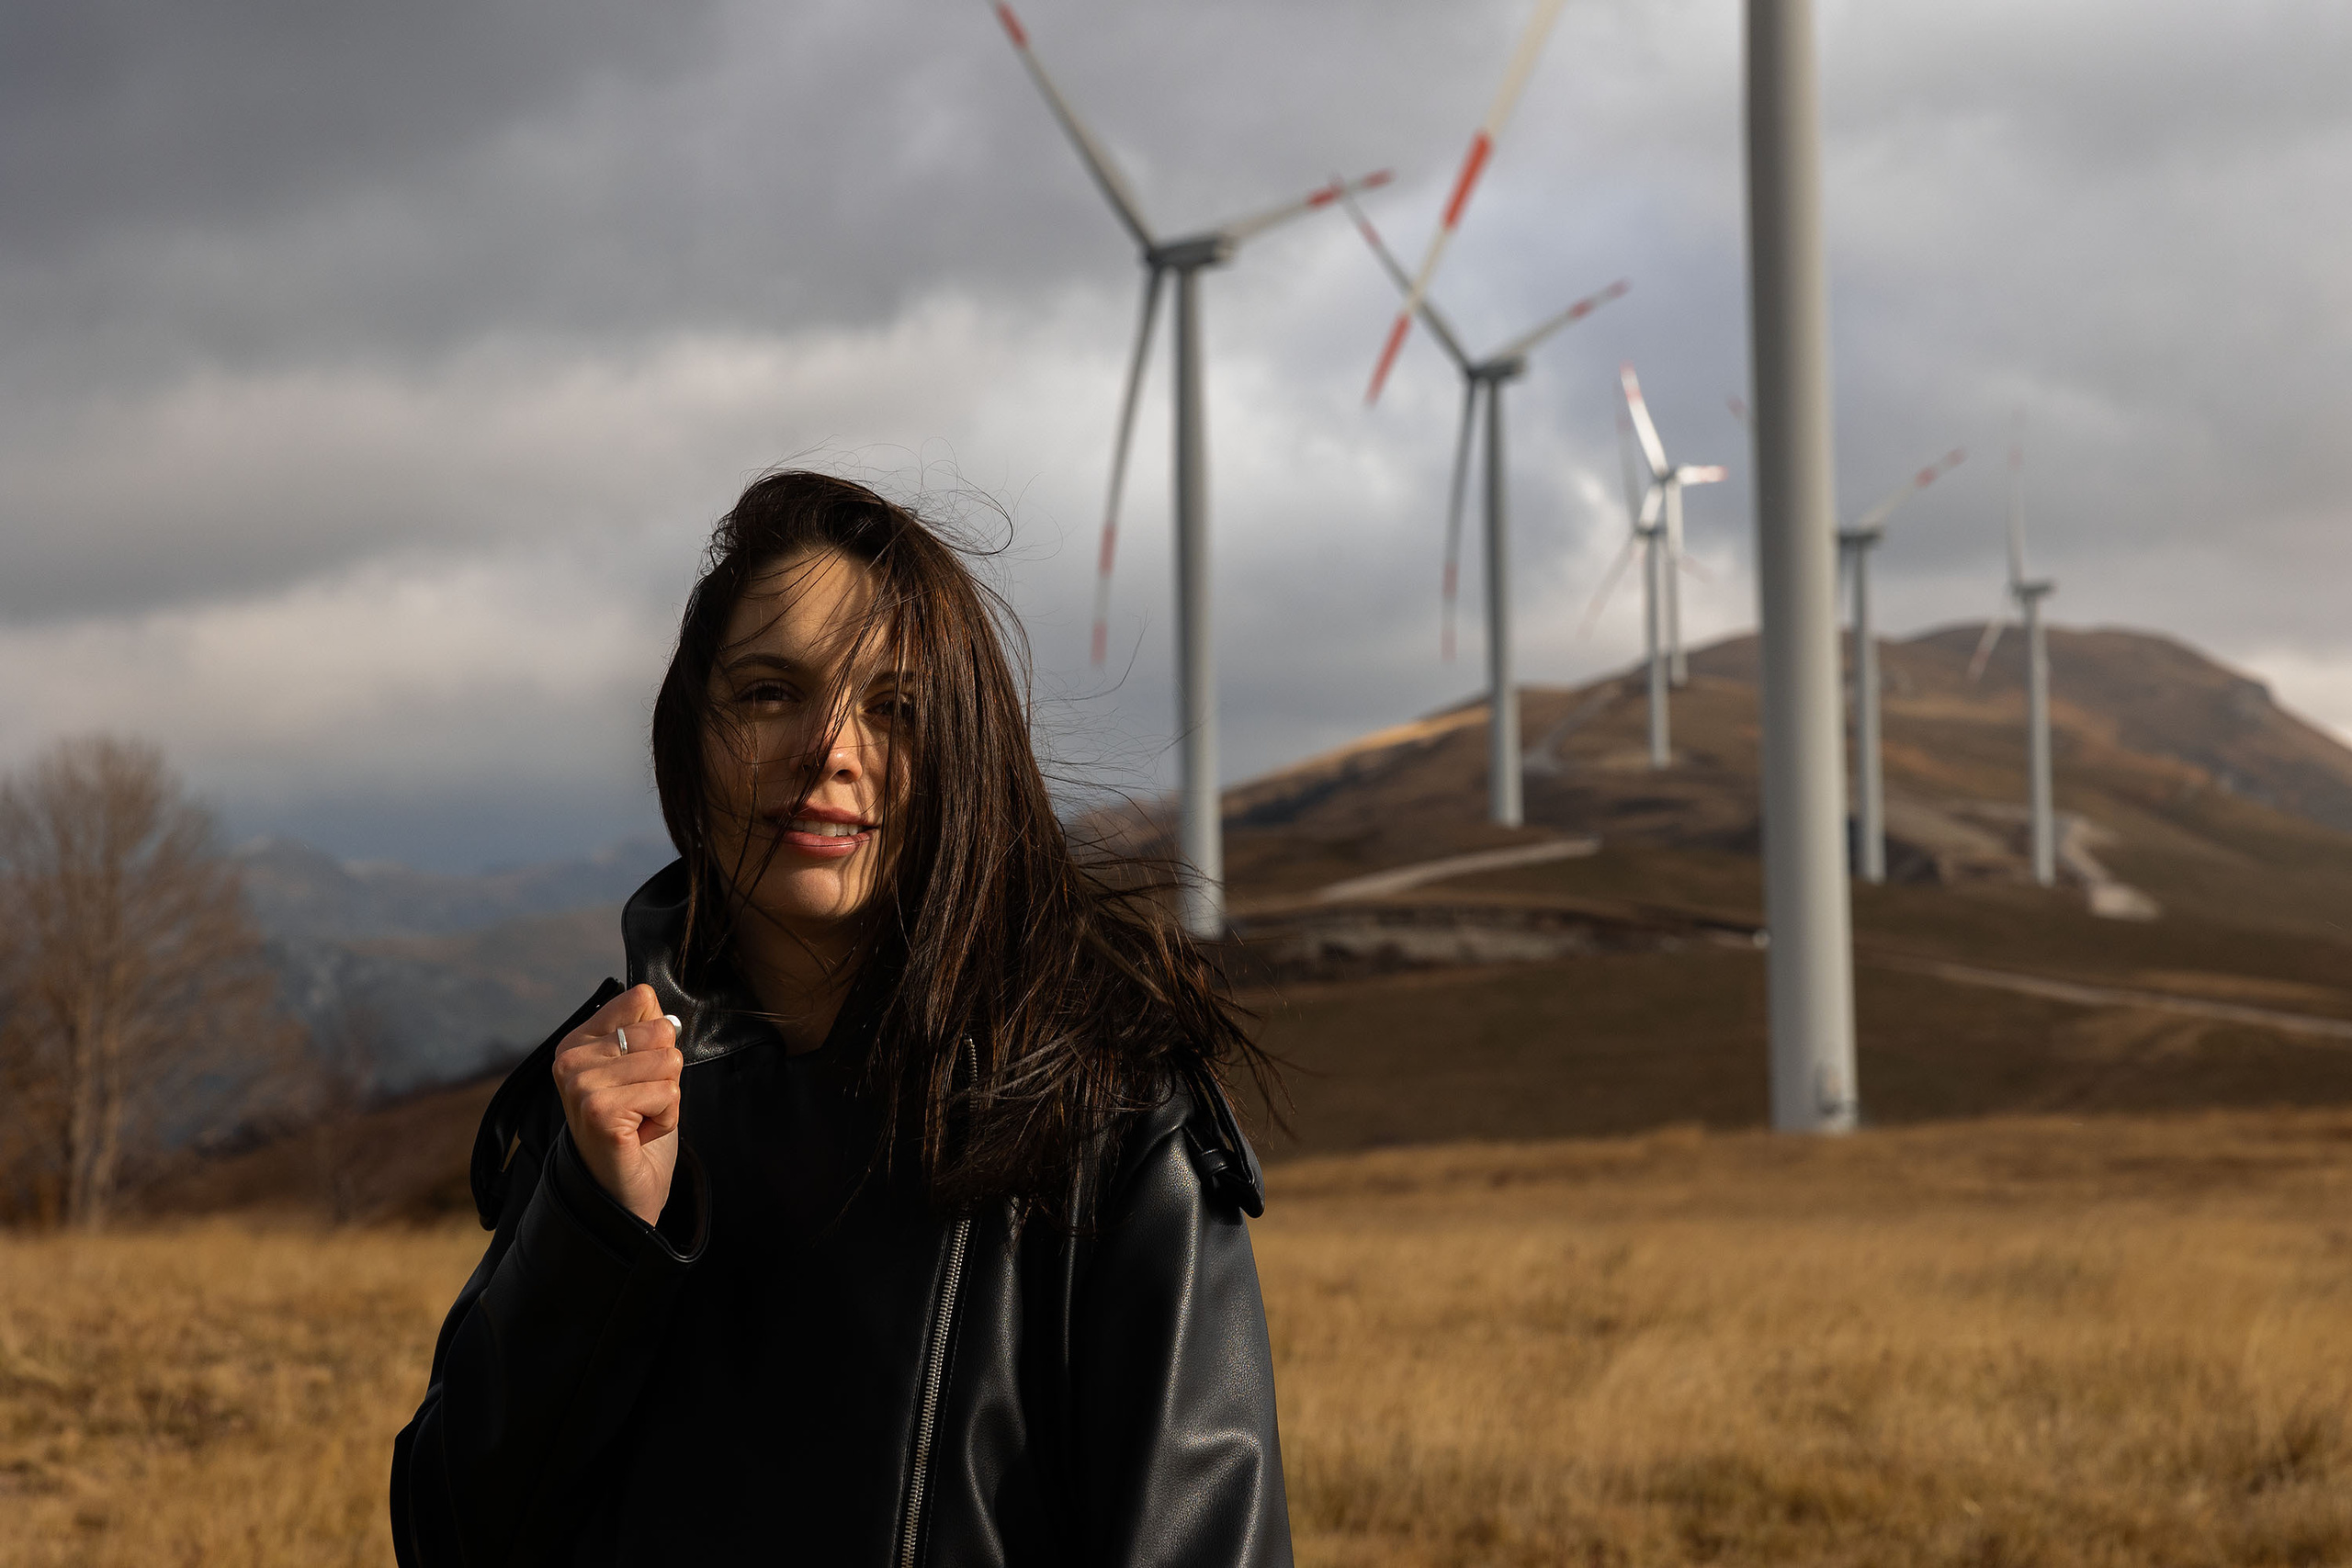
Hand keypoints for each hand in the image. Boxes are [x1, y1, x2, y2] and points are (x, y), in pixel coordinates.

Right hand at [551, 984, 683, 1225]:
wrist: (626, 1193)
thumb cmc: (636, 1130)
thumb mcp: (641, 1069)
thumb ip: (643, 1029)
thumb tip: (648, 995)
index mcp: (577, 1041)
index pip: (641, 999)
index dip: (659, 1042)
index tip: (636, 1077)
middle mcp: (570, 1060)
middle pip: (661, 1031)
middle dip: (666, 1074)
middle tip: (639, 1106)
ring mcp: (580, 1086)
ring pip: (668, 1063)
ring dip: (667, 1099)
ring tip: (638, 1121)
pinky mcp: (599, 1112)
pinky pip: (667, 1093)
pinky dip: (666, 1118)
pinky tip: (639, 1136)